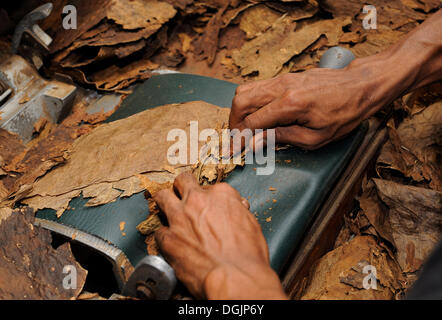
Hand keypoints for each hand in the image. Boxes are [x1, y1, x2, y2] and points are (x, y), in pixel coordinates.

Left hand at [154, 172, 286, 299]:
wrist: (235, 277)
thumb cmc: (247, 255)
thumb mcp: (251, 224)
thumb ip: (238, 211)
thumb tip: (236, 209)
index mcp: (221, 195)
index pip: (211, 187)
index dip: (211, 197)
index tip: (211, 206)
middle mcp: (198, 201)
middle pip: (182, 182)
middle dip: (182, 188)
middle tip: (184, 196)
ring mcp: (180, 218)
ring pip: (163, 197)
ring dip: (166, 203)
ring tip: (168, 210)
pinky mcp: (168, 239)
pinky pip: (159, 231)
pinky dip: (165, 236)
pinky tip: (171, 242)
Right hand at [229, 66, 377, 149]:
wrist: (361, 85)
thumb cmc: (345, 113)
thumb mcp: (315, 137)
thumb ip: (282, 138)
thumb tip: (255, 143)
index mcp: (289, 105)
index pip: (251, 122)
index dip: (239, 139)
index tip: (232, 151)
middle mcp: (281, 88)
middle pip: (240, 101)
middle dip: (233, 123)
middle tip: (237, 139)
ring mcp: (282, 79)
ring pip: (245, 90)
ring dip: (239, 111)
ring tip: (245, 129)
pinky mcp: (285, 77)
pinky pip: (257, 87)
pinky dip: (250, 102)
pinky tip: (257, 116)